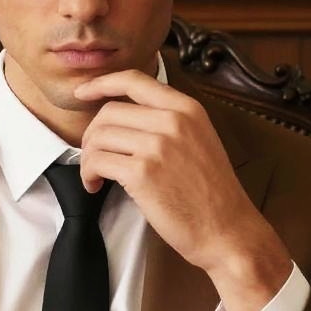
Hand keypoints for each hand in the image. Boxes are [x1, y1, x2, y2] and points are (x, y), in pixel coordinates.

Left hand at [75, 70, 291, 310]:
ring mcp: (157, 145)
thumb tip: (123, 119)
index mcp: (187, 108)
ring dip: (88, 158)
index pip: (134, 80)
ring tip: (95, 176)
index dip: (101, 83)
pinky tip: (96, 186)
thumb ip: (168, 123)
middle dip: (92, 135)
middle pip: (109, 111)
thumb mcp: (199, 141)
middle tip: (94, 157)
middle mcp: (172, 120)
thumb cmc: (212, 195)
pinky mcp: (143, 173)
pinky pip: (97, 161)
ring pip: (99, 136)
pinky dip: (89, 174)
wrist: (227, 231)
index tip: (83, 93)